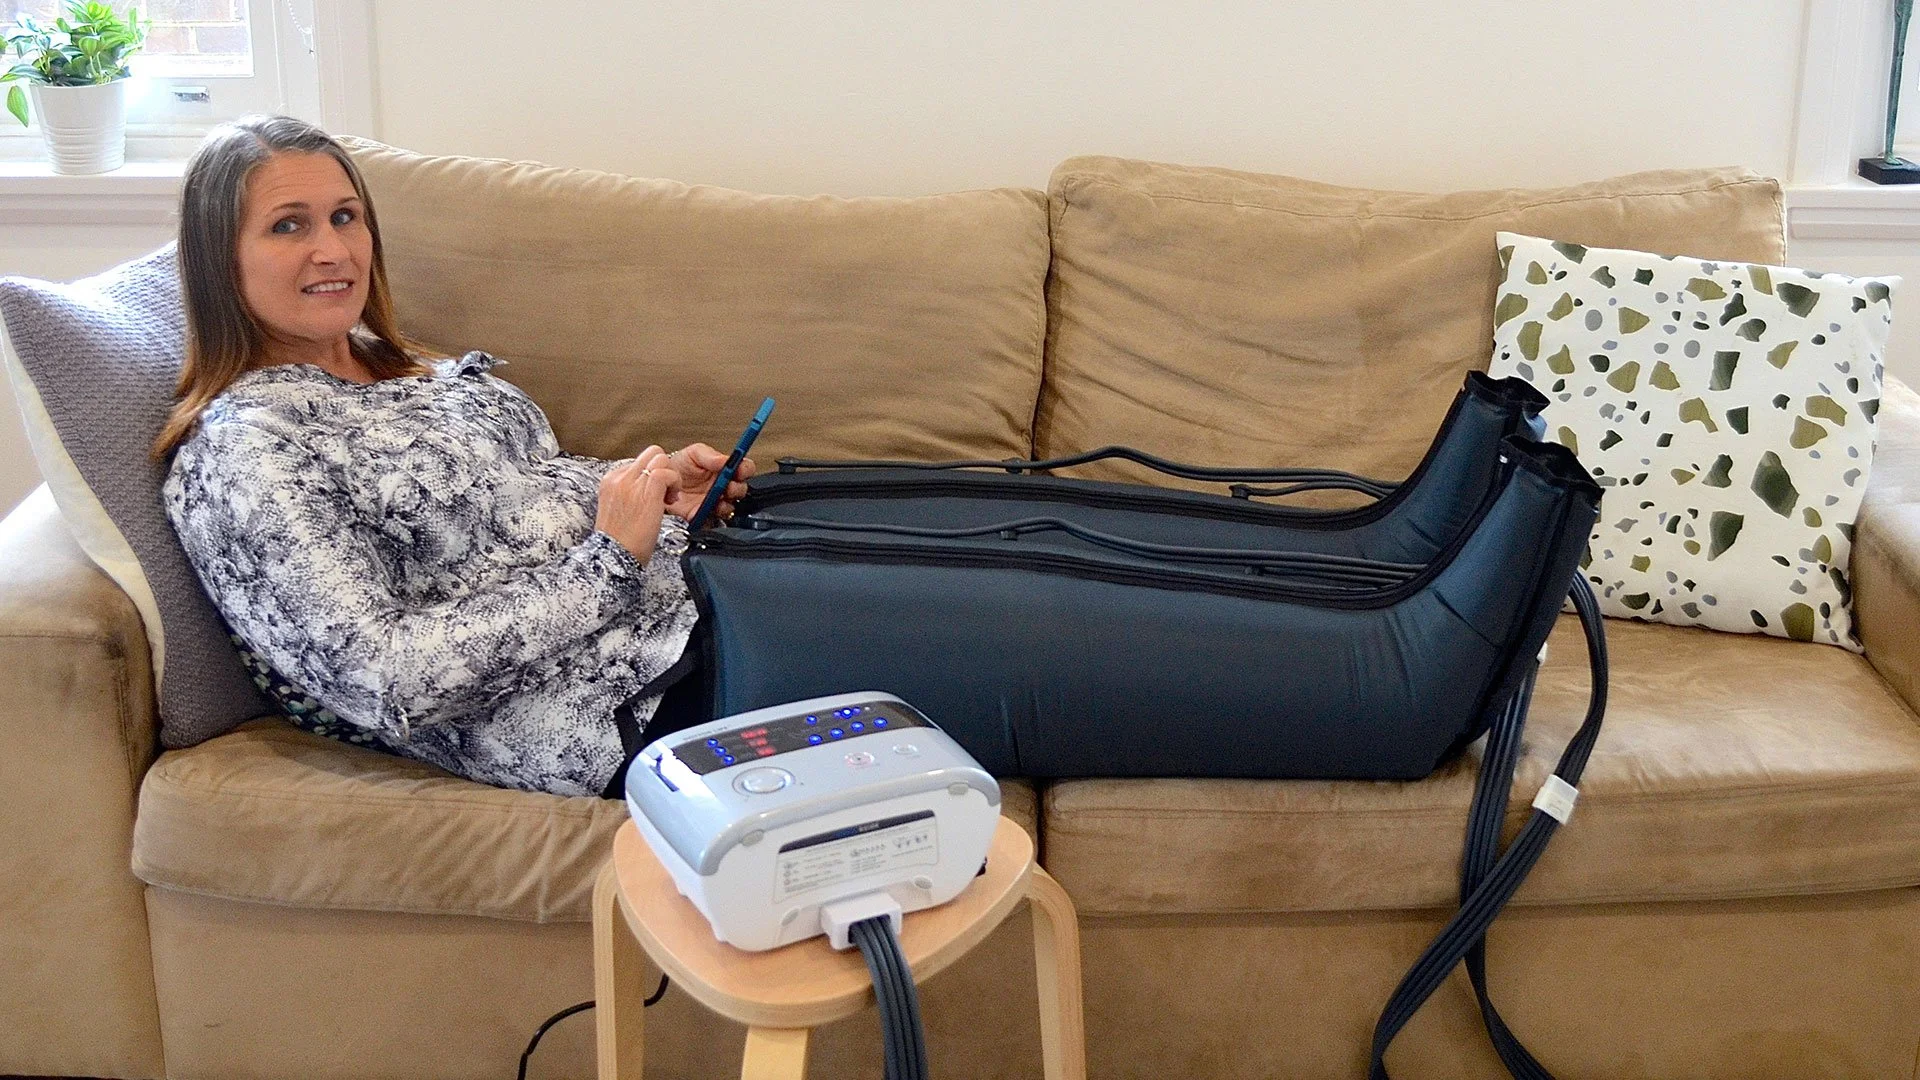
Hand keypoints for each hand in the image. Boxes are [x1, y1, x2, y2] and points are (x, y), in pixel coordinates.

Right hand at [595, 446, 683, 561]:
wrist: (614, 556)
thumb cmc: (619, 541)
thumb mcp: (616, 510)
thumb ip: (628, 495)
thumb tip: (644, 490)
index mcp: (611, 481)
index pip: (638, 462)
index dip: (652, 476)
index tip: (655, 495)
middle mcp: (619, 478)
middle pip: (650, 453)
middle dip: (664, 468)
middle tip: (666, 491)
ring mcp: (632, 483)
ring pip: (660, 458)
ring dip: (672, 475)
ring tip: (669, 497)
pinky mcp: (647, 493)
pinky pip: (666, 472)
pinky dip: (674, 482)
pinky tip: (671, 500)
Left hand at [661, 442, 756, 524]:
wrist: (659, 481)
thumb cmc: (677, 466)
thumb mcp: (693, 453)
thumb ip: (709, 455)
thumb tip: (725, 460)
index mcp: (723, 469)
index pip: (744, 468)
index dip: (745, 470)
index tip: (739, 470)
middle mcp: (722, 486)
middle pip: (741, 490)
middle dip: (737, 488)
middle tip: (727, 485)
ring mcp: (714, 501)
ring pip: (731, 506)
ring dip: (726, 503)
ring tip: (715, 499)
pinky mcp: (704, 514)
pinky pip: (713, 519)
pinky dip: (710, 515)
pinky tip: (703, 508)